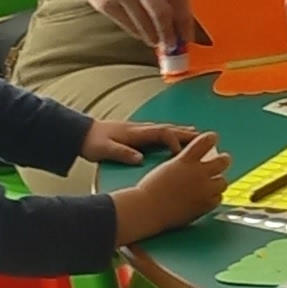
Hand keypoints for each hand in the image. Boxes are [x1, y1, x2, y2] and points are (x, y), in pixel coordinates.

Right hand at [75, 0, 193, 61]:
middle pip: (161, 13)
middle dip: (171, 34)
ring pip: (144, 23)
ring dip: (155, 37)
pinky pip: (128, 25)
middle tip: (174, 44)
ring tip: (158, 40)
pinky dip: (139, 33)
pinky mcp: (105, 3)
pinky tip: (143, 33)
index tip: (188, 36)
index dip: (185, 20)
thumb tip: (181, 17)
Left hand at [79, 114, 198, 164]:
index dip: (175, 140)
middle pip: (169, 129)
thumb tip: (140, 159)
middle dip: (187, 134)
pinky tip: (177, 139)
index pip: (162, 133)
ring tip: (199, 137)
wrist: (81, 133)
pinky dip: (173, 135)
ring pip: (166, 129)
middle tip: (206, 139)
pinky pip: (161, 133)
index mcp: (136, 133)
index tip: (182, 152)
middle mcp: (141, 129)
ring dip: (182, 132)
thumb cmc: (93, 142)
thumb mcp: (105, 149)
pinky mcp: (137, 134)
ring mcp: (140, 130)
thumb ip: (123, 153)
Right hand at [108, 130, 229, 239]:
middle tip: (223, 160)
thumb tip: (194, 162)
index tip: (213, 137)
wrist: (147, 209)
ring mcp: (203, 189)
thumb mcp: (167, 167)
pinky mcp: (204, 205)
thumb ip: (183, 163)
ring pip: (222, 182)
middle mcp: (197, 173)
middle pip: (222, 161)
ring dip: (218, 181)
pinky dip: (214, 197)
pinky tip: (208, 197)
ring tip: (214, 183)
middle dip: (224, 160)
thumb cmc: (150, 189)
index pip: (205, 142)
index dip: (211, 138)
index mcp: (185, 160)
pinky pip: (218, 199)